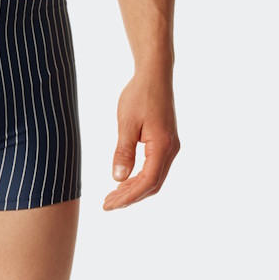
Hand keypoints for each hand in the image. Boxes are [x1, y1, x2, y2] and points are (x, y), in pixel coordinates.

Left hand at [103, 72, 179, 210]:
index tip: (108, 204)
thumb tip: (118, 179)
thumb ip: (123, 151)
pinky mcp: (167, 142)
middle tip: (107, 204)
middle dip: (130, 197)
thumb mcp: (126, 122)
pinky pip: (155, 167)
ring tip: (113, 195)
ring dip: (135, 189)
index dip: (128, 197)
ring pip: (155, 177)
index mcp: (163, 146)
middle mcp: (171, 150)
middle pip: (152, 184)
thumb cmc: (139, 94)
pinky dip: (140, 177)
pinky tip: (126, 179)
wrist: (155, 74)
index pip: (147, 182)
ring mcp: (171, 146)